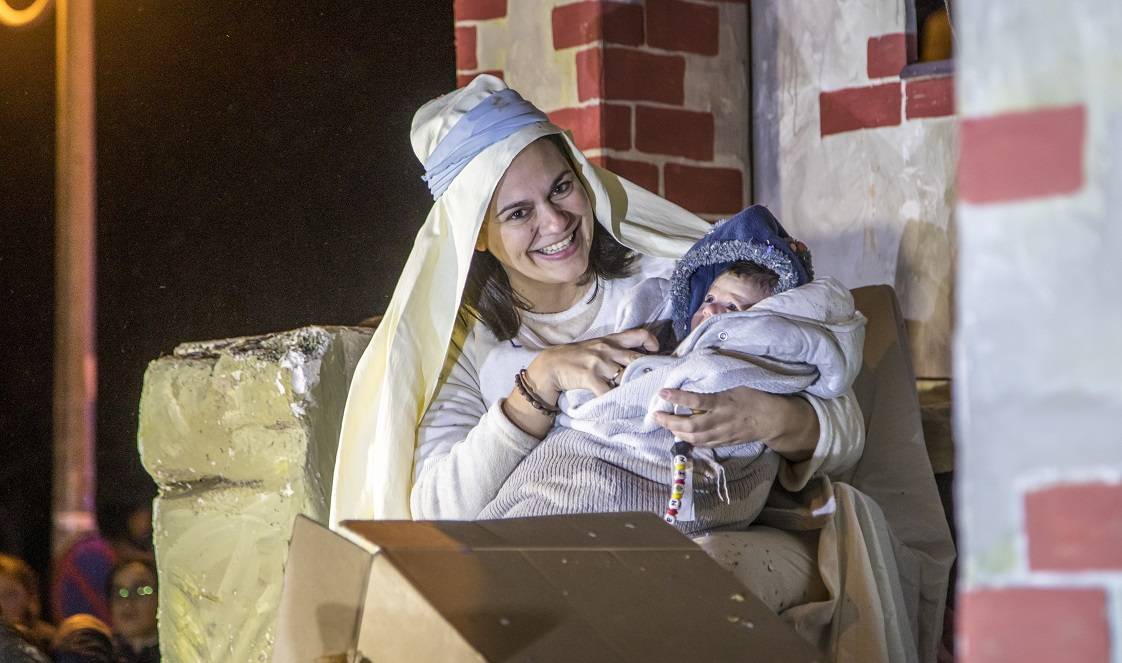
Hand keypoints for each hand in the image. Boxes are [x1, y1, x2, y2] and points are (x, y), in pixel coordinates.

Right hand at [526, 327, 659, 400]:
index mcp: (611, 340)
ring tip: (643, 396)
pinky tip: (621, 405)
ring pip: (626, 376)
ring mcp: (599, 363)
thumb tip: (637, 358)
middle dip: (650, 370)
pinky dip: (616, 400)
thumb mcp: (597, 346)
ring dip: (635, 387)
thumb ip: (616, 349)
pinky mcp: (590, 377)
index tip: (657, 352)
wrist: (552, 364)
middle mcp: (607, 349)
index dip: (652, 342)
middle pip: (637, 358)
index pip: (638, 334)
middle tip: (659, 380)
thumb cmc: (576, 356)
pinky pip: (608, 391)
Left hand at [652, 386, 818, 460]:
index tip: (662, 392)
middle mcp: (721, 420)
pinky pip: (704, 444)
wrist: (773, 419)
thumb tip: (694, 378)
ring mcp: (723, 434)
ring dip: (676, 432)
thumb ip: (715, 385)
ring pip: (695, 438)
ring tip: (664, 424)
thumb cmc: (754, 396)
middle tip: (656, 415)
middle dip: (670, 422)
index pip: (696, 401)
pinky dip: (689, 440)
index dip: (678, 398)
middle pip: (691, 425)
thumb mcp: (736, 384)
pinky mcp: (725, 442)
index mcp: (724, 402)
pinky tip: (680, 435)